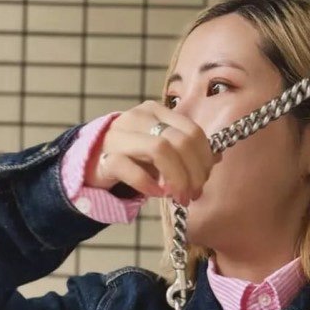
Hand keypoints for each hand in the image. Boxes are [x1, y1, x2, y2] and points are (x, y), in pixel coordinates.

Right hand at [85, 99, 221, 205]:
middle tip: (193, 194)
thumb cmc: (135, 159)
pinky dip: (148, 184)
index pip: (192, 131)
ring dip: (176, 178)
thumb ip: (188, 153)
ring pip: (160, 149)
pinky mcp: (105, 156)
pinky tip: (156, 194)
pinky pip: (130, 168)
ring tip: (179, 197)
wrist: (93, 163)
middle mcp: (138, 117)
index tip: (203, 181)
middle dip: (194, 173)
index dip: (205, 160)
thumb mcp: (165, 154)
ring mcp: (119, 135)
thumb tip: (217, 158)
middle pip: (180, 142)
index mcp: (157, 112)